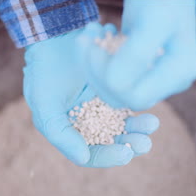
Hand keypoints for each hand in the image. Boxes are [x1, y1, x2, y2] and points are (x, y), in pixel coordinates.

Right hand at [23, 28, 158, 166]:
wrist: (56, 37)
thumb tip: (83, 158)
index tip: (124, 154)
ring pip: (126, 124)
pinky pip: (130, 102)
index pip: (91, 154)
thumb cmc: (44, 73)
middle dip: (130, 144)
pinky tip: (149, 107)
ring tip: (151, 124)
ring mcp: (104, 106)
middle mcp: (89, 123)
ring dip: (139, 128)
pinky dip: (139, 106)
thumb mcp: (45, 105)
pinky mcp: (115, 90)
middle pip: (113, 142)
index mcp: (71, 132)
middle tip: (144, 143)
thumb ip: (61, 134)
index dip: (108, 157)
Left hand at [81, 0, 195, 110]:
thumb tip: (117, 85)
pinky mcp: (141, 70)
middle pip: (121, 97)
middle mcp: (172, 81)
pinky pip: (111, 78)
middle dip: (96, 70)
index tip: (94, 46)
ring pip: (112, 90)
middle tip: (84, 39)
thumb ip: (137, 54)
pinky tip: (94, 34)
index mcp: (181, 73)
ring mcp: (157, 77)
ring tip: (88, 33)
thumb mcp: (153, 19)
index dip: (108, 78)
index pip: (134, 97)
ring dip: (91, 64)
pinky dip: (96, 59)